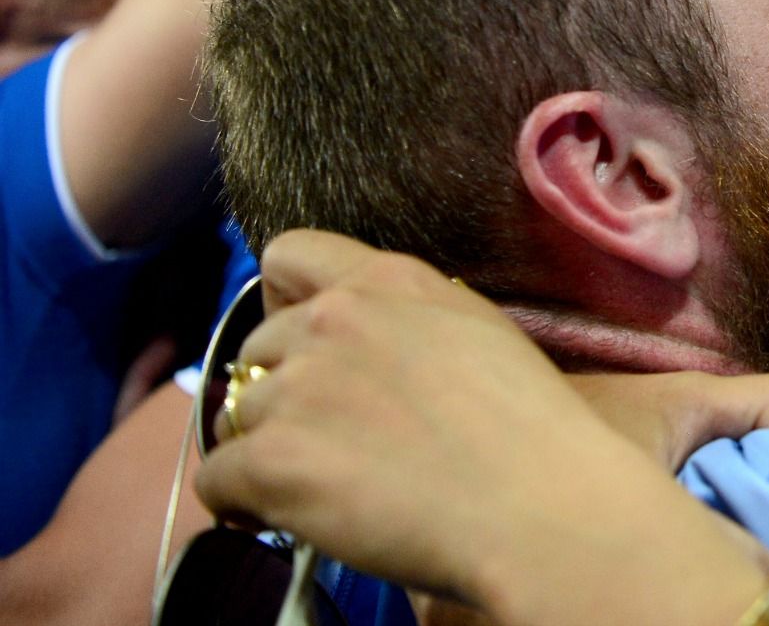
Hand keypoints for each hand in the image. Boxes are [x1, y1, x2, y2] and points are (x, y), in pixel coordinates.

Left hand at [194, 231, 768, 624]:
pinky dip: (244, 504)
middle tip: (329, 441)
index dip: (288, 304)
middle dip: (281, 392)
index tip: (311, 351)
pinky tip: (289, 519)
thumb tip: (366, 357)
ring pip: (236, 415)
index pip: (289, 254)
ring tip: (322, 489)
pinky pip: (218, 480)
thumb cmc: (535, 436)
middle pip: (257, 348)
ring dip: (268, 451)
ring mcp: (298, 386)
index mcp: (392, 281)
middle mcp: (334, 318)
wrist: (545, 508)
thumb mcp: (481, 336)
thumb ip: (411, 323)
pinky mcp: (273, 459)